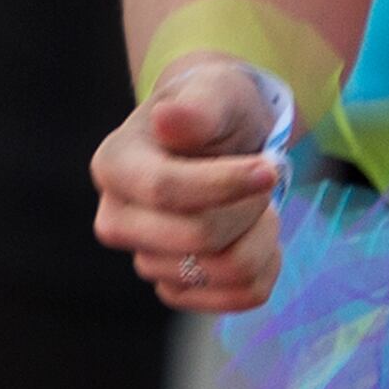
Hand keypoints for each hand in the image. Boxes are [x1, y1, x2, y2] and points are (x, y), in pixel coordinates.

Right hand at [91, 60, 286, 312]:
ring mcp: (145, 260)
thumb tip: (169, 119)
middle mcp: (117, 221)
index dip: (225, 184)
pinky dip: (266, 266)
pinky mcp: (178, 288)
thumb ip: (198, 107)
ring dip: (263, 234)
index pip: (166, 190)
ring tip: (261, 201)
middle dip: (250, 206)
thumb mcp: (214, 90)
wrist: (223, 139)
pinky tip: (261, 233)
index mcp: (114, 165)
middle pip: (198, 237)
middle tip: (268, 174)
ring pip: (225, 270)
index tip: (273, 168)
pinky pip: (237, 298)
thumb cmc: (215, 108)